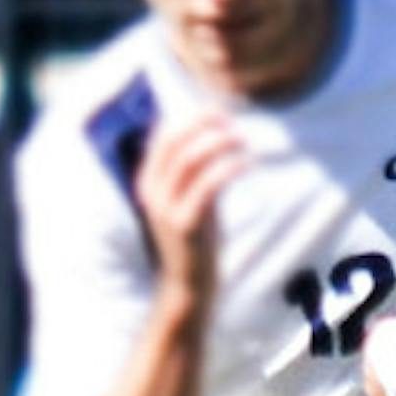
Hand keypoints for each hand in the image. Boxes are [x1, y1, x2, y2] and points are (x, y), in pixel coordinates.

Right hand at [135, 110, 246, 299]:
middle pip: (176, 142)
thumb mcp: (189, 197)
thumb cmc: (195, 237)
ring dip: (220, 143)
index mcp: (147, 182)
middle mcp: (151, 192)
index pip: (163, 137)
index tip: (218, 113)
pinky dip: (229, 167)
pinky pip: (208, 185)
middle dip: (205, 125)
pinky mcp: (185, 224)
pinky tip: (247, 163)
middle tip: (233, 124)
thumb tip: (212, 134)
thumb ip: (194, 171)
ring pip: (191, 159)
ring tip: (243, 141)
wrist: (188, 282)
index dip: (191, 119)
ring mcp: (165, 208)